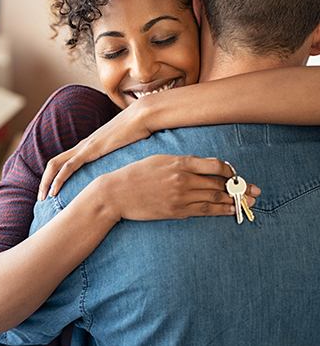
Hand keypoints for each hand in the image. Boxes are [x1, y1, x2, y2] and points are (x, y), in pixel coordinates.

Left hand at [39, 104, 151, 200]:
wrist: (142, 117)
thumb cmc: (138, 132)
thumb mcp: (127, 150)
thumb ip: (121, 159)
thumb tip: (128, 172)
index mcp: (89, 146)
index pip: (64, 161)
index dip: (55, 176)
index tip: (52, 192)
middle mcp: (83, 146)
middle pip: (54, 163)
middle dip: (44, 181)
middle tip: (41, 198)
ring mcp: (85, 147)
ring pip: (56, 165)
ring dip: (46, 182)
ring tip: (42, 198)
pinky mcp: (90, 150)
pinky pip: (69, 166)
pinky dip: (59, 179)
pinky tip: (54, 191)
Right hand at [91, 155, 259, 220]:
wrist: (116, 193)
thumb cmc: (135, 174)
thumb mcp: (158, 160)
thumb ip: (181, 162)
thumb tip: (203, 167)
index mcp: (179, 162)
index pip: (215, 165)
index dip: (230, 170)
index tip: (236, 174)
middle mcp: (183, 179)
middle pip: (219, 183)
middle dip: (240, 187)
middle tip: (255, 191)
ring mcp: (180, 197)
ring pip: (215, 198)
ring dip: (235, 200)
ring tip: (248, 202)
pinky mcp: (176, 211)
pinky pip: (204, 211)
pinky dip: (220, 211)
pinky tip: (231, 210)